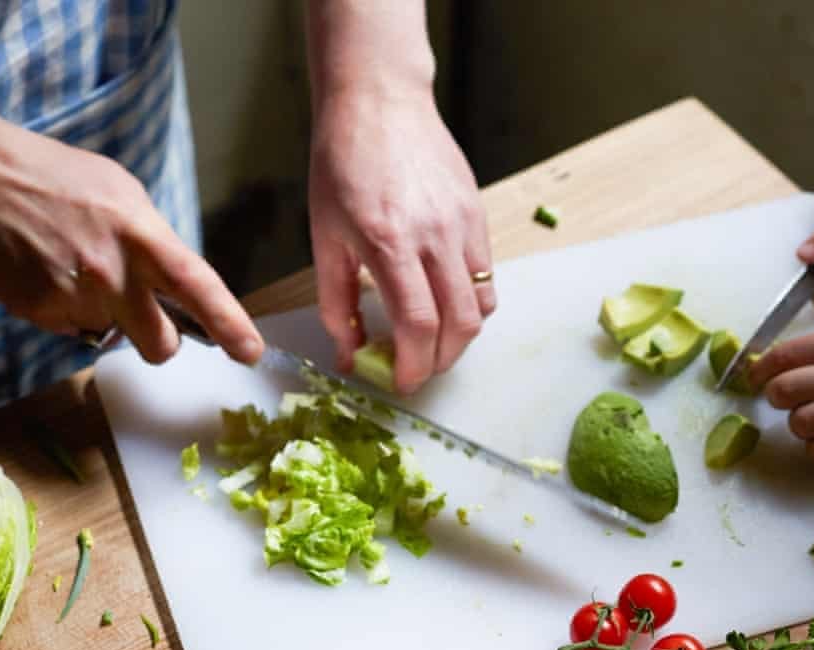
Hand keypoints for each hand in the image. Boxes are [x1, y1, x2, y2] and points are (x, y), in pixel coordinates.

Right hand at [0, 121, 261, 364]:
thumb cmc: (57, 176)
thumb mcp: (122, 192)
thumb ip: (154, 240)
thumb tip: (177, 282)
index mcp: (141, 236)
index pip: (197, 287)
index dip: (229, 323)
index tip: (250, 351)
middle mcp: (111, 274)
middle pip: (159, 344)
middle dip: (159, 341)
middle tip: (145, 318)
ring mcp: (73, 297)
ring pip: (111, 335)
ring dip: (103, 314)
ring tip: (75, 267)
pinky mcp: (38, 312)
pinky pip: (70, 329)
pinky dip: (65, 309)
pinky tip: (48, 271)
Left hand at [309, 86, 493, 392]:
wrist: (379, 103)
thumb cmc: (342, 166)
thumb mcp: (326, 237)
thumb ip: (338, 302)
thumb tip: (349, 354)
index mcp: (389, 243)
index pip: (418, 325)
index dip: (414, 366)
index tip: (401, 382)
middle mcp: (435, 237)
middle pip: (460, 325)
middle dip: (440, 361)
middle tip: (417, 369)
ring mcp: (463, 226)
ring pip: (483, 306)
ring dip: (461, 338)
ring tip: (433, 341)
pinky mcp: (478, 216)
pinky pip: (488, 277)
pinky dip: (472, 304)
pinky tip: (446, 303)